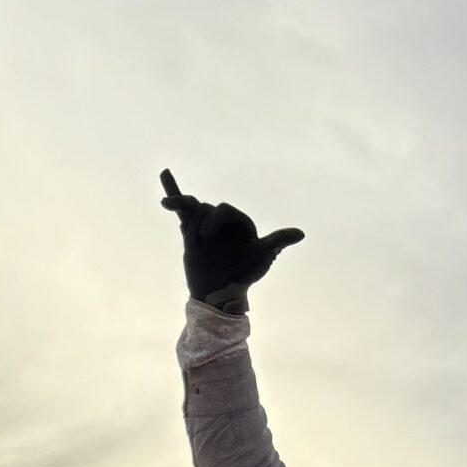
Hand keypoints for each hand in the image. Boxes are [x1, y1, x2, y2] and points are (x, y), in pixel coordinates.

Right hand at [159, 169, 303, 308]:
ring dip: (188, 215)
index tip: (205, 235)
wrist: (219, 292)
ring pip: (194, 208)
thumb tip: (301, 233)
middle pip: (209, 209)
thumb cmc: (243, 276)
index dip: (216, 218)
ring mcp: (207, 226)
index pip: (227, 211)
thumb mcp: (261, 258)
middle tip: (201, 238)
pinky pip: (183, 208)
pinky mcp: (192, 231)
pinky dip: (174, 191)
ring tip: (179, 218)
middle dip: (203, 220)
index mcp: (242, 226)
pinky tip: (165, 174)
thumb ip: (276, 241)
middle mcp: (226, 224)